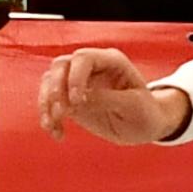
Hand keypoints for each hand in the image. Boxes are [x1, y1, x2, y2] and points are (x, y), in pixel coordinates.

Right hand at [38, 47, 190, 143]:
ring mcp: (78, 81)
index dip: (75, 77)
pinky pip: (50, 102)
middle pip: (60, 65)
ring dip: (46, 104)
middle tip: (62, 113)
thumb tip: (76, 99)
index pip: (83, 58)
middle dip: (55, 89)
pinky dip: (48, 116)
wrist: (146, 125)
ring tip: (54, 126)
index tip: (77, 102)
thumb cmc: (146, 112)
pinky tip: (57, 133)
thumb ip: (106, 99)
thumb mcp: (132, 106)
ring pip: (49, 81)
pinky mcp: (70, 98)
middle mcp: (91, 67)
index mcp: (111, 61)